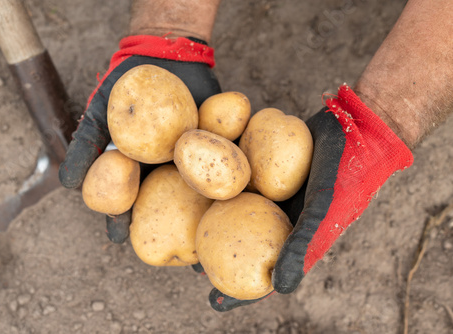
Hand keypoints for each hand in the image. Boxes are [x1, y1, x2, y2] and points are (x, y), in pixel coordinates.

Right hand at [59, 35, 220, 242]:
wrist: (165, 56)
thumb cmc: (126, 88)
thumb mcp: (101, 114)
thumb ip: (85, 146)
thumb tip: (67, 184)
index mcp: (137, 174)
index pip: (125, 205)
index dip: (121, 223)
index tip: (121, 238)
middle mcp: (166, 175)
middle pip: (166, 212)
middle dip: (173, 236)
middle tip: (174, 256)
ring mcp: (194, 164)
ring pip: (199, 198)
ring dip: (206, 220)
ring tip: (214, 244)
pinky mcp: (220, 149)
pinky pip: (226, 167)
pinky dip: (233, 184)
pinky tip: (241, 200)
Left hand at [208, 85, 413, 310]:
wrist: (355, 128)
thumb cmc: (344, 174)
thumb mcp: (322, 210)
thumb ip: (301, 245)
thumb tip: (278, 289)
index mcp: (295, 235)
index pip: (264, 269)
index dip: (241, 291)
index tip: (213, 304)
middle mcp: (280, 215)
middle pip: (244, 242)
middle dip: (220, 256)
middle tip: (194, 268)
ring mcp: (271, 190)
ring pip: (236, 211)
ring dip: (214, 221)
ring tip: (189, 231)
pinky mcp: (264, 164)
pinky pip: (237, 177)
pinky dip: (219, 183)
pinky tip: (196, 185)